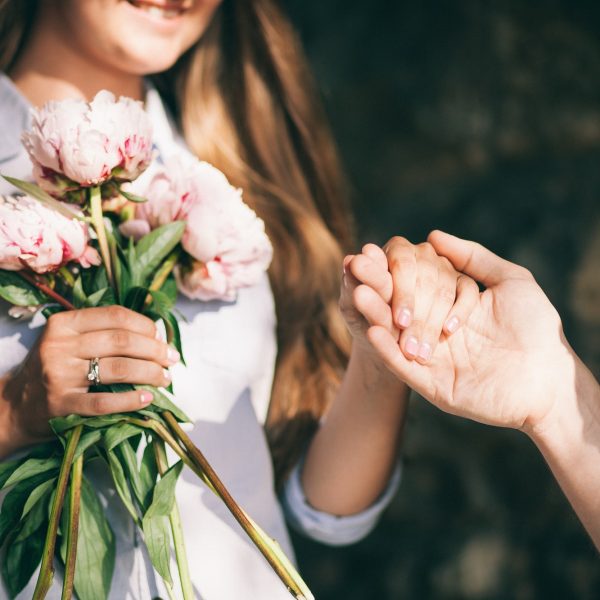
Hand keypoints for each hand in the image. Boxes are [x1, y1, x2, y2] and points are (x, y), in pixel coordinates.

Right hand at [2, 305, 177, 447]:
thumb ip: (104, 332)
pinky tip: (148, 399)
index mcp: (64, 323)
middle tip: (171, 360)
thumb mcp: (70, 341)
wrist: (16, 405)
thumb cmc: (55, 368)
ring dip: (150, 373)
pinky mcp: (61, 405)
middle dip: (155, 350)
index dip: (146, 326)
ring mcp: (59, 375)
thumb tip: (156, 334)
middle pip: (122, 341)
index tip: (161, 338)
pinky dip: (131, 400)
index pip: (115, 316)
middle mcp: (59, 346)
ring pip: (119, 369)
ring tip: (165, 378)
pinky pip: (105, 402)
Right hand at [367, 231, 577, 432]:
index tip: (371, 254)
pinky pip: (404, 367)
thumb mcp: (510, 281)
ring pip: (396, 336)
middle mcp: (437, 331)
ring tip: (358, 295)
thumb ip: (472, 257)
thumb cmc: (537, 327)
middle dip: (380, 291)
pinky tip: (373, 331)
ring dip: (377, 317)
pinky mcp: (433, 386)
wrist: (551, 378)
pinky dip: (387, 350)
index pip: (416, 285)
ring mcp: (433, 359)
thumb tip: (432, 235)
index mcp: (452, 307)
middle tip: (355, 271)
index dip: (395, 272)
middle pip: (401, 309)